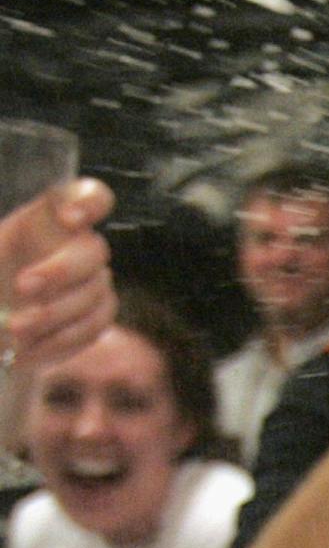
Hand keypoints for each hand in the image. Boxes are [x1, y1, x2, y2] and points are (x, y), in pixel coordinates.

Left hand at [0, 179, 116, 371]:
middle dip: (59, 271)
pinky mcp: (97, 315)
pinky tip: (27, 350)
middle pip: (93, 252)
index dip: (89, 203)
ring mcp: (94, 282)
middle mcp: (79, 245)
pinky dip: (59, 341)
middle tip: (21, 287)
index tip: (69, 219)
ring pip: (92, 295)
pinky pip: (91, 328)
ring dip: (51, 315)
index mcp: (50, 217)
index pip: (90, 196)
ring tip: (13, 330)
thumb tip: (12, 280)